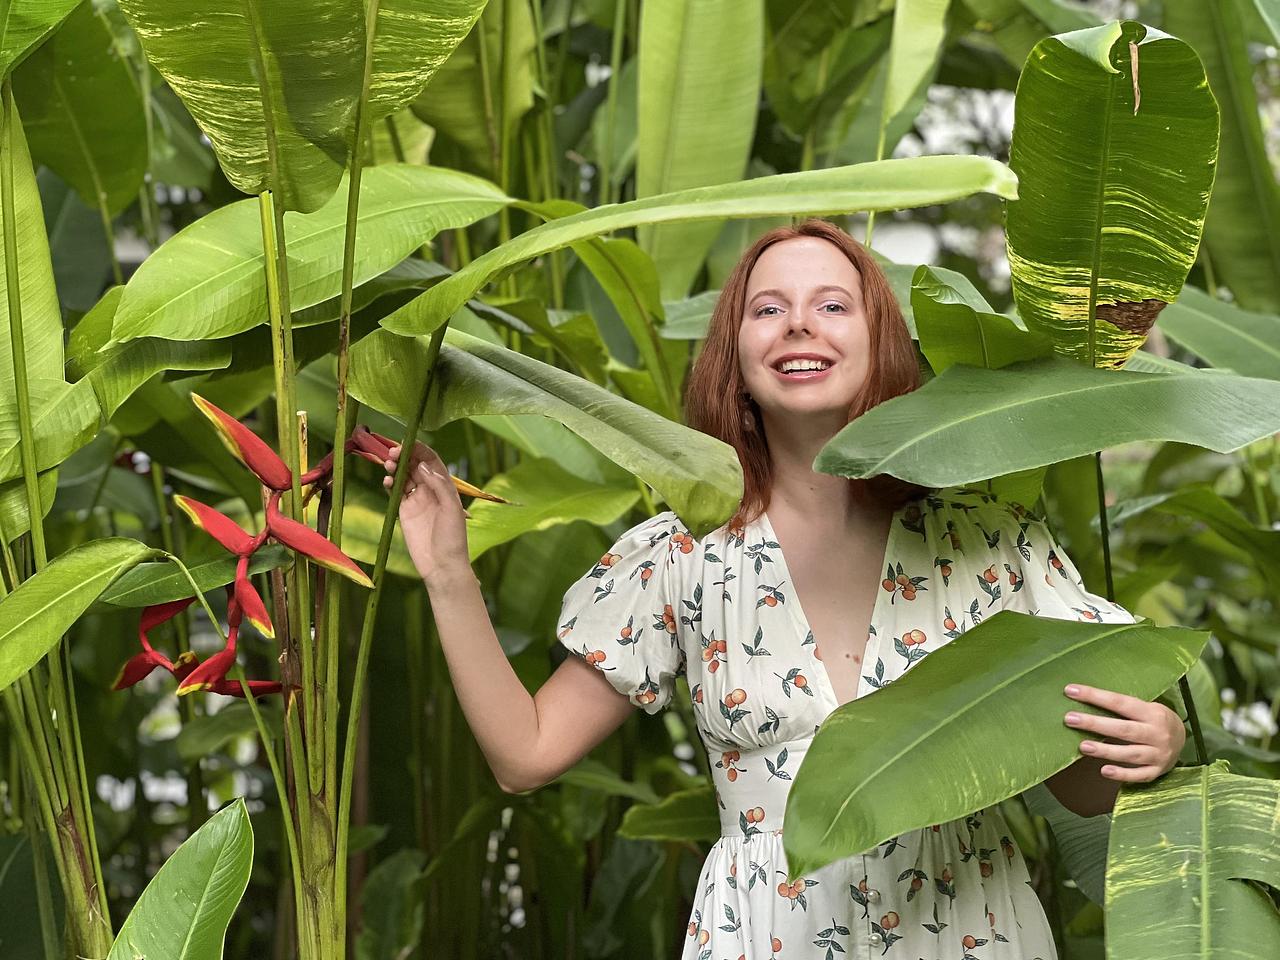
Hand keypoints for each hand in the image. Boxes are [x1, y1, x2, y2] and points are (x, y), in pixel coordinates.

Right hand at [382, 441, 470, 587]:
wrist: (442, 565)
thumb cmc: (453, 537)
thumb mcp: (452, 508)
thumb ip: (438, 485)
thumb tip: (422, 465)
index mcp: (445, 486)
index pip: (431, 461)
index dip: (420, 450)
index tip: (407, 443)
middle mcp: (430, 490)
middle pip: (415, 465)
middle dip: (404, 456)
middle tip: (393, 452)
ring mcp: (417, 500)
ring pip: (403, 476)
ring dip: (395, 467)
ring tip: (389, 463)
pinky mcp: (404, 511)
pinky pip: (395, 492)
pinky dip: (390, 483)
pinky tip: (387, 481)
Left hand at [1062, 683, 1186, 781]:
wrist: (1184, 739)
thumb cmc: (1154, 719)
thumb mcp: (1145, 707)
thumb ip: (1121, 707)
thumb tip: (1084, 702)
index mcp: (1152, 712)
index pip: (1120, 702)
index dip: (1095, 696)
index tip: (1071, 691)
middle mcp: (1157, 733)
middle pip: (1123, 729)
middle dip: (1095, 724)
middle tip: (1070, 719)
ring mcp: (1158, 754)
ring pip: (1130, 754)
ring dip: (1105, 750)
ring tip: (1082, 746)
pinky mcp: (1157, 771)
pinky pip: (1139, 775)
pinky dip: (1123, 774)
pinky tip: (1104, 771)